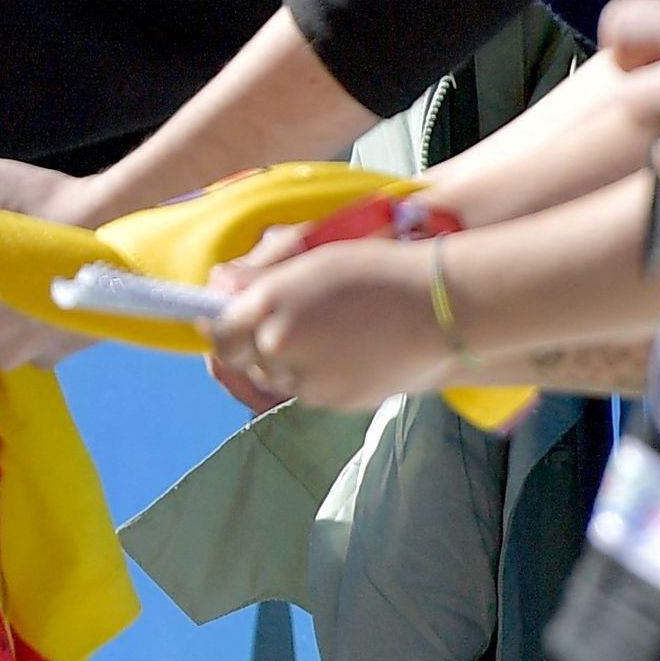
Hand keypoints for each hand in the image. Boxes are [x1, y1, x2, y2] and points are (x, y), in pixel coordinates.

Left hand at [208, 237, 452, 409]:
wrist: (441, 306)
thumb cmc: (378, 270)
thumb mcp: (312, 259)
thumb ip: (257, 278)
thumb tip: (218, 287)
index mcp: (270, 306)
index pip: (219, 331)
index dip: (220, 324)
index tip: (228, 314)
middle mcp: (280, 346)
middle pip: (243, 358)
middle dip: (252, 342)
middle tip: (279, 319)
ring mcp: (307, 380)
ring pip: (274, 378)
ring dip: (282, 360)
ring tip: (321, 330)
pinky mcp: (332, 401)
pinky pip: (306, 391)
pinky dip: (312, 374)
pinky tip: (342, 348)